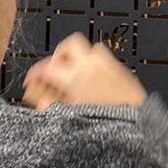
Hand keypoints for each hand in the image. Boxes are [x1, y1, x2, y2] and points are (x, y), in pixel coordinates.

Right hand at [21, 34, 144, 109]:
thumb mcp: (73, 114)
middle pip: (70, 45)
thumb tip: (42, 102)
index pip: (48, 66)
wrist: (136, 122)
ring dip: (79, 58)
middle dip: (59, 55)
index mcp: (76, 75)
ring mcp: (108, 64)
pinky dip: (94, 66)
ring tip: (73, 75)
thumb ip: (54, 104)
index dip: (36, 73)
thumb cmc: (108, 120)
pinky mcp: (121, 69)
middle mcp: (92, 65)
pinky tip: (92, 82)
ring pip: (89, 49)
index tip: (31, 80)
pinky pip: (104, 59)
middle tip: (54, 70)